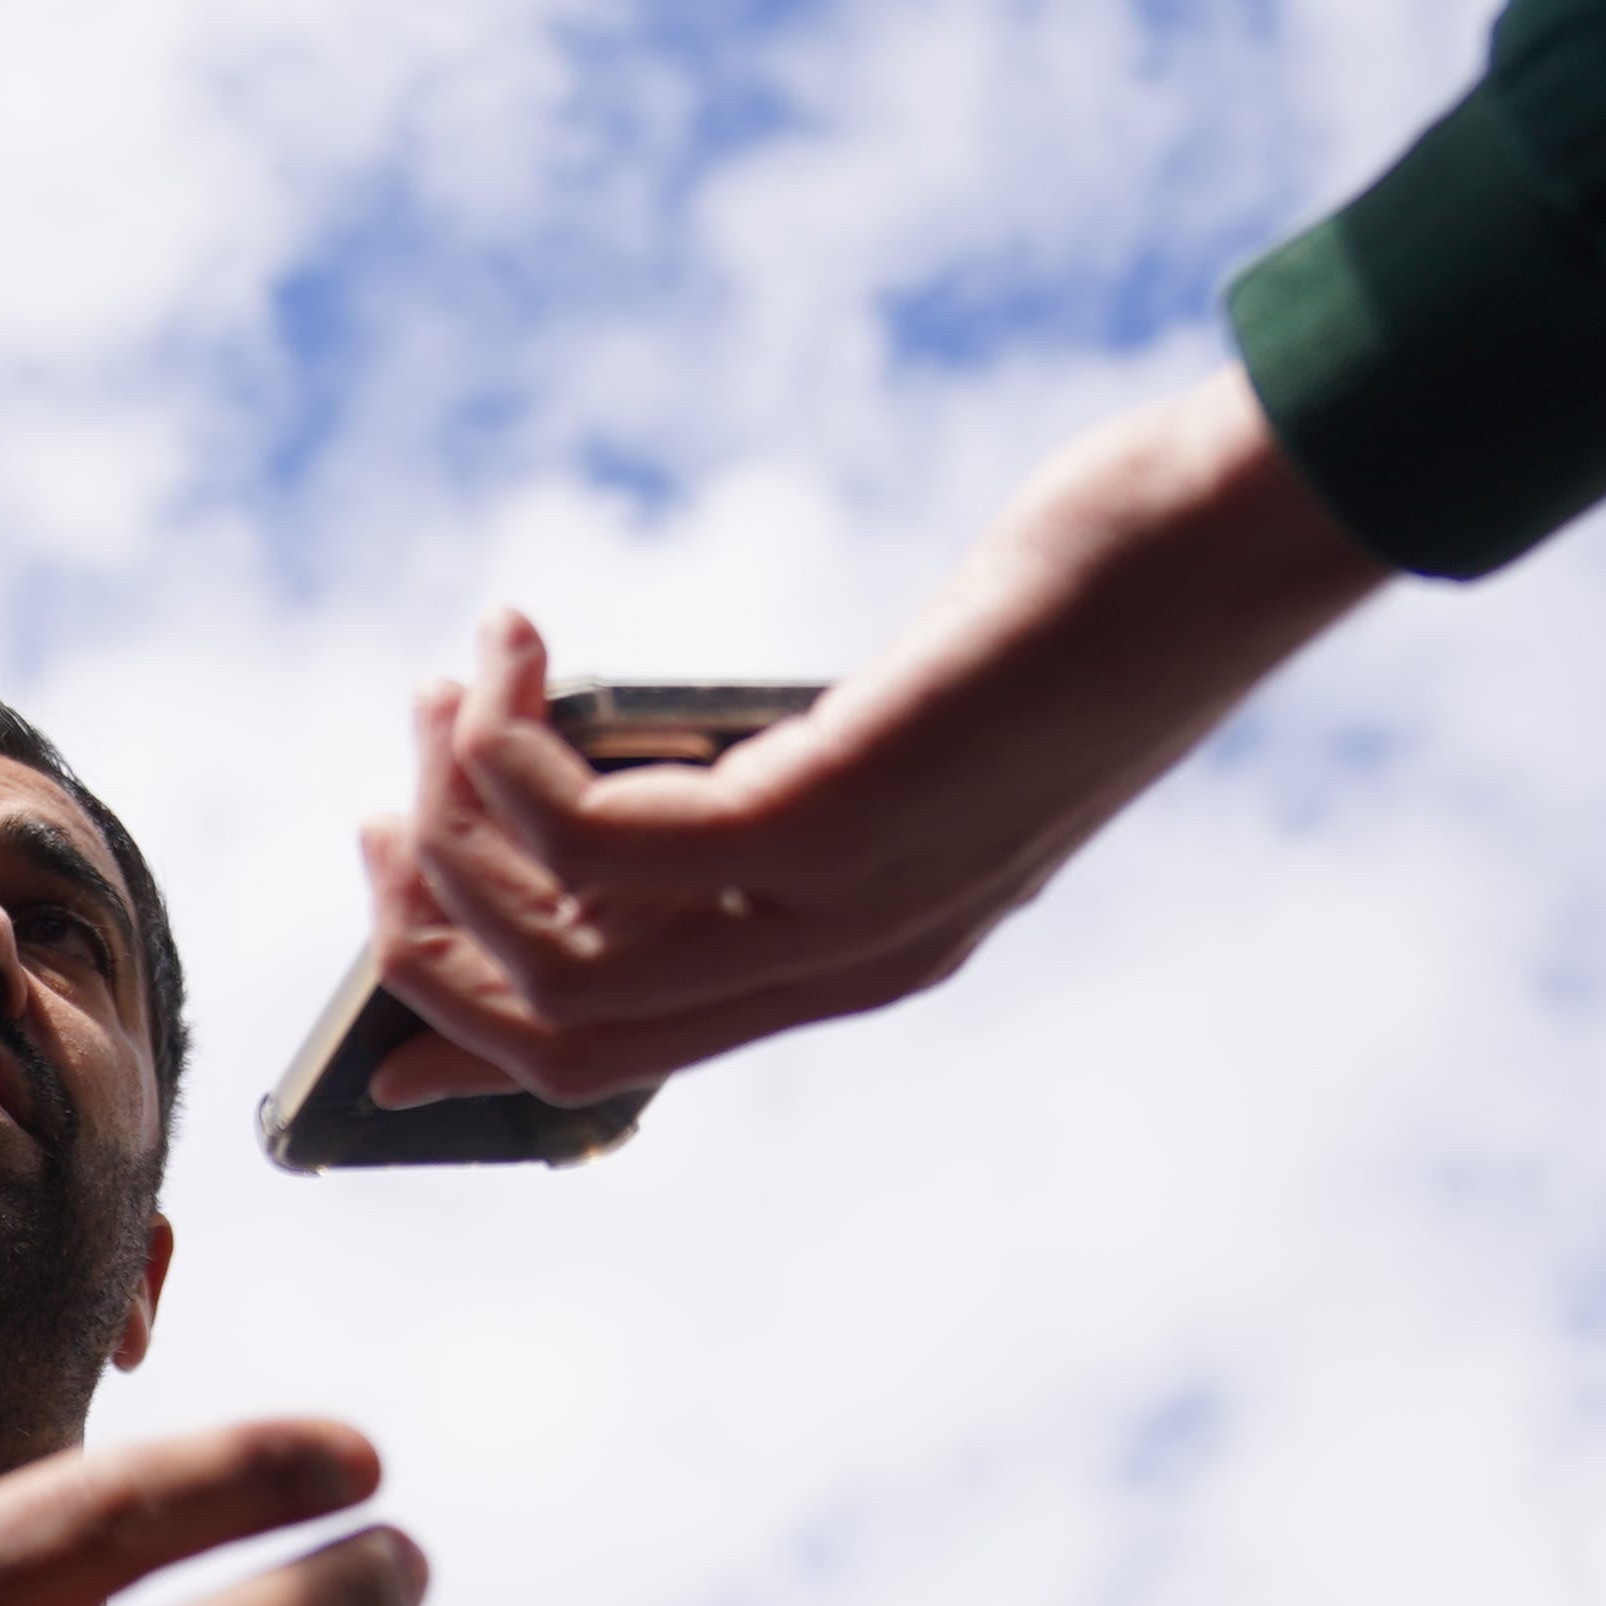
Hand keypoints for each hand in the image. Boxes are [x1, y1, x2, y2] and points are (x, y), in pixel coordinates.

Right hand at [358, 370, 1386, 1110]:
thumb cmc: (1079, 606)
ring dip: (456, 813)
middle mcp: (849, 960)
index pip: (626, 1060)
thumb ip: (776, 774)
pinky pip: (601, 837)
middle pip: (561, 1025)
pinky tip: (516, 651)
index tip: (372, 1030)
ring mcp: (843, 902)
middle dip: (427, 930)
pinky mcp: (835, 817)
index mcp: (867, 956)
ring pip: (559, 940)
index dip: (474, 1047)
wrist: (1233, 544)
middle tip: (383, 800)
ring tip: (444, 688)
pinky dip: (514, 751)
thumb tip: (626, 771)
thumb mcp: (906, 719)